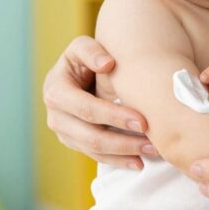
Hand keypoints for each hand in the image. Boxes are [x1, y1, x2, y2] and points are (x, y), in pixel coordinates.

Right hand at [42, 36, 154, 169]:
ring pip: (94, 150)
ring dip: (124, 154)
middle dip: (123, 141)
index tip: (142, 121)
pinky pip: (96, 156)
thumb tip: (107, 64)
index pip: (87, 109)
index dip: (114, 117)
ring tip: (152, 152)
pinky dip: (118, 161)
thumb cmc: (84, 58)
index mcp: (56, 91)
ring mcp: (63, 132)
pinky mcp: (74, 142)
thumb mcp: (82, 47)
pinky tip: (139, 162)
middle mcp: (55, 116)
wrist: (76, 73)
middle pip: (91, 136)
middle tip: (152, 142)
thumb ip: (92, 50)